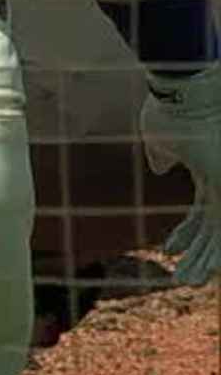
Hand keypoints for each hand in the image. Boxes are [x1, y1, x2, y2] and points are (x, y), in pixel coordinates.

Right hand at [141, 64, 220, 284]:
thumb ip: (162, 154)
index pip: (200, 212)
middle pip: (212, 227)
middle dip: (200, 254)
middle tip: (187, 277)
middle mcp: (220, 182)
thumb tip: (160, 167)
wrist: (186, 93)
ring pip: (219, 233)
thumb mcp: (161, 136)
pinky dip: (214, 254)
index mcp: (207, 171)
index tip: (171, 250)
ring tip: (192, 282)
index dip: (187, 233)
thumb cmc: (170, 108)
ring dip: (206, 260)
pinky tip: (205, 272)